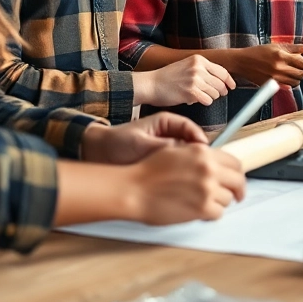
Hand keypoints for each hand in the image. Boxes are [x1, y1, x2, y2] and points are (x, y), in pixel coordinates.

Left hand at [80, 112, 207, 164]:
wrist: (99, 153)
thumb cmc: (117, 144)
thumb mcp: (140, 144)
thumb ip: (163, 147)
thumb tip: (185, 152)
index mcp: (165, 121)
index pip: (189, 127)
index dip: (198, 139)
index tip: (203, 151)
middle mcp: (168, 132)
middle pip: (191, 141)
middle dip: (196, 153)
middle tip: (200, 166)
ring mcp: (166, 146)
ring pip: (185, 153)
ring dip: (188, 163)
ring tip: (191, 174)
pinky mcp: (162, 159)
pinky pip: (177, 164)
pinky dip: (180, 170)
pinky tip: (180, 179)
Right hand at [124, 144, 245, 223]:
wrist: (134, 189)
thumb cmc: (149, 172)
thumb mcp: (177, 152)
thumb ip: (200, 156)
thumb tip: (215, 164)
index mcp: (203, 152)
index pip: (235, 163)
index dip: (237, 173)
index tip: (235, 180)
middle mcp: (209, 168)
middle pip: (238, 181)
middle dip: (237, 190)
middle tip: (235, 196)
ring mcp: (207, 189)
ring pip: (228, 199)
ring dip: (219, 202)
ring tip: (204, 203)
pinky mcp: (202, 208)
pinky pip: (218, 213)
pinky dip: (210, 214)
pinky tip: (199, 212)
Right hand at [134, 55, 235, 106]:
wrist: (150, 84)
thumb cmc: (166, 78)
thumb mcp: (186, 66)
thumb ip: (202, 70)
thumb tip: (219, 81)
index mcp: (199, 60)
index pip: (222, 71)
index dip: (229, 80)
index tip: (231, 86)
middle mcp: (199, 68)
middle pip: (221, 84)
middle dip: (219, 91)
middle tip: (213, 95)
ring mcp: (195, 79)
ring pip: (215, 93)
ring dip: (209, 97)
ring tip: (197, 95)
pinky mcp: (191, 92)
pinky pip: (208, 100)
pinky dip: (203, 102)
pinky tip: (193, 99)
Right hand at [232, 43, 302, 85]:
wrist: (242, 62)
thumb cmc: (260, 51)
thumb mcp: (277, 46)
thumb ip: (295, 48)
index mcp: (281, 56)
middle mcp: (279, 68)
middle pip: (301, 74)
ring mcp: (274, 78)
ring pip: (295, 82)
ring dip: (298, 77)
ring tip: (292, 71)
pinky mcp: (270, 85)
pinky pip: (287, 86)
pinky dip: (290, 82)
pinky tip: (286, 76)